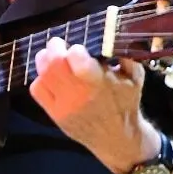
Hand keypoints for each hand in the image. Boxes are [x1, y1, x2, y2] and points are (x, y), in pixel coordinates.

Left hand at [29, 35, 159, 173]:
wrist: (117, 139)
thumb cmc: (126, 104)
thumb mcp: (135, 77)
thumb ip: (125, 54)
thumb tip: (112, 33)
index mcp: (99, 84)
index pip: (76, 59)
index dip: (75, 49)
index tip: (79, 48)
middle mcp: (78, 94)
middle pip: (54, 64)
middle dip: (55, 47)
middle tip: (59, 43)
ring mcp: (63, 105)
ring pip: (43, 75)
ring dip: (44, 60)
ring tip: (51, 56)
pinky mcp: (54, 114)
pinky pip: (37, 90)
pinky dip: (40, 78)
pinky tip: (49, 75)